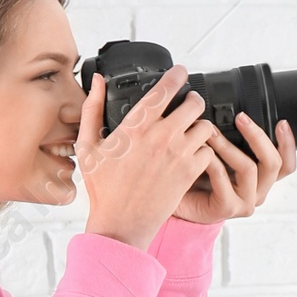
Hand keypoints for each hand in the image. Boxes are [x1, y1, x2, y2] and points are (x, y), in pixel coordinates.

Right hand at [77, 63, 216, 253]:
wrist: (120, 224)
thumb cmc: (103, 189)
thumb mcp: (87, 147)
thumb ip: (92, 110)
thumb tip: (98, 81)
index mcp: (136, 126)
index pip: (165, 88)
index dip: (177, 75)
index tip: (180, 72)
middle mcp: (161, 137)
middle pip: (194, 103)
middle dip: (193, 100)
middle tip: (188, 104)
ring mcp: (178, 155)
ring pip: (205, 126)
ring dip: (200, 126)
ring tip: (191, 130)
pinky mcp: (188, 174)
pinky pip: (208, 152)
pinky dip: (204, 151)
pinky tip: (193, 154)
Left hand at [171, 111, 296, 224]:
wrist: (173, 199)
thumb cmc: (197, 174)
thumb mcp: (222, 151)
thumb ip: (235, 138)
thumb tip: (239, 111)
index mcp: (261, 178)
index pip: (286, 164)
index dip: (288, 143)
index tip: (281, 122)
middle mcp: (257, 191)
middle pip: (273, 163)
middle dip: (257, 136)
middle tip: (241, 118)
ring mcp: (244, 202)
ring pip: (249, 168)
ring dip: (228, 145)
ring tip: (210, 131)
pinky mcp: (227, 208)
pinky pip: (223, 179)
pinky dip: (212, 160)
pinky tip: (202, 151)